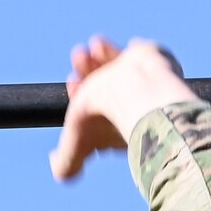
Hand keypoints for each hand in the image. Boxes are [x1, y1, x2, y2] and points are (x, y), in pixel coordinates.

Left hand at [50, 37, 198, 180]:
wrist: (139, 94)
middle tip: (79, 56)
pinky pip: (137, 54)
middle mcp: (129, 107)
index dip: (79, 94)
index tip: (71, 81)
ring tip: (92, 46)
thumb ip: (65, 164)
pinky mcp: (156, 64)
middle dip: (87, 70)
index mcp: (113, 125)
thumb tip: (54, 161)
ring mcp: (145, 85)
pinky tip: (105, 46)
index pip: (95, 108)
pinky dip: (120, 50)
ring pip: (119, 68)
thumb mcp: (75, 145)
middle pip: (105, 86)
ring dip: (100, 57)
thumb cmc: (107, 121)